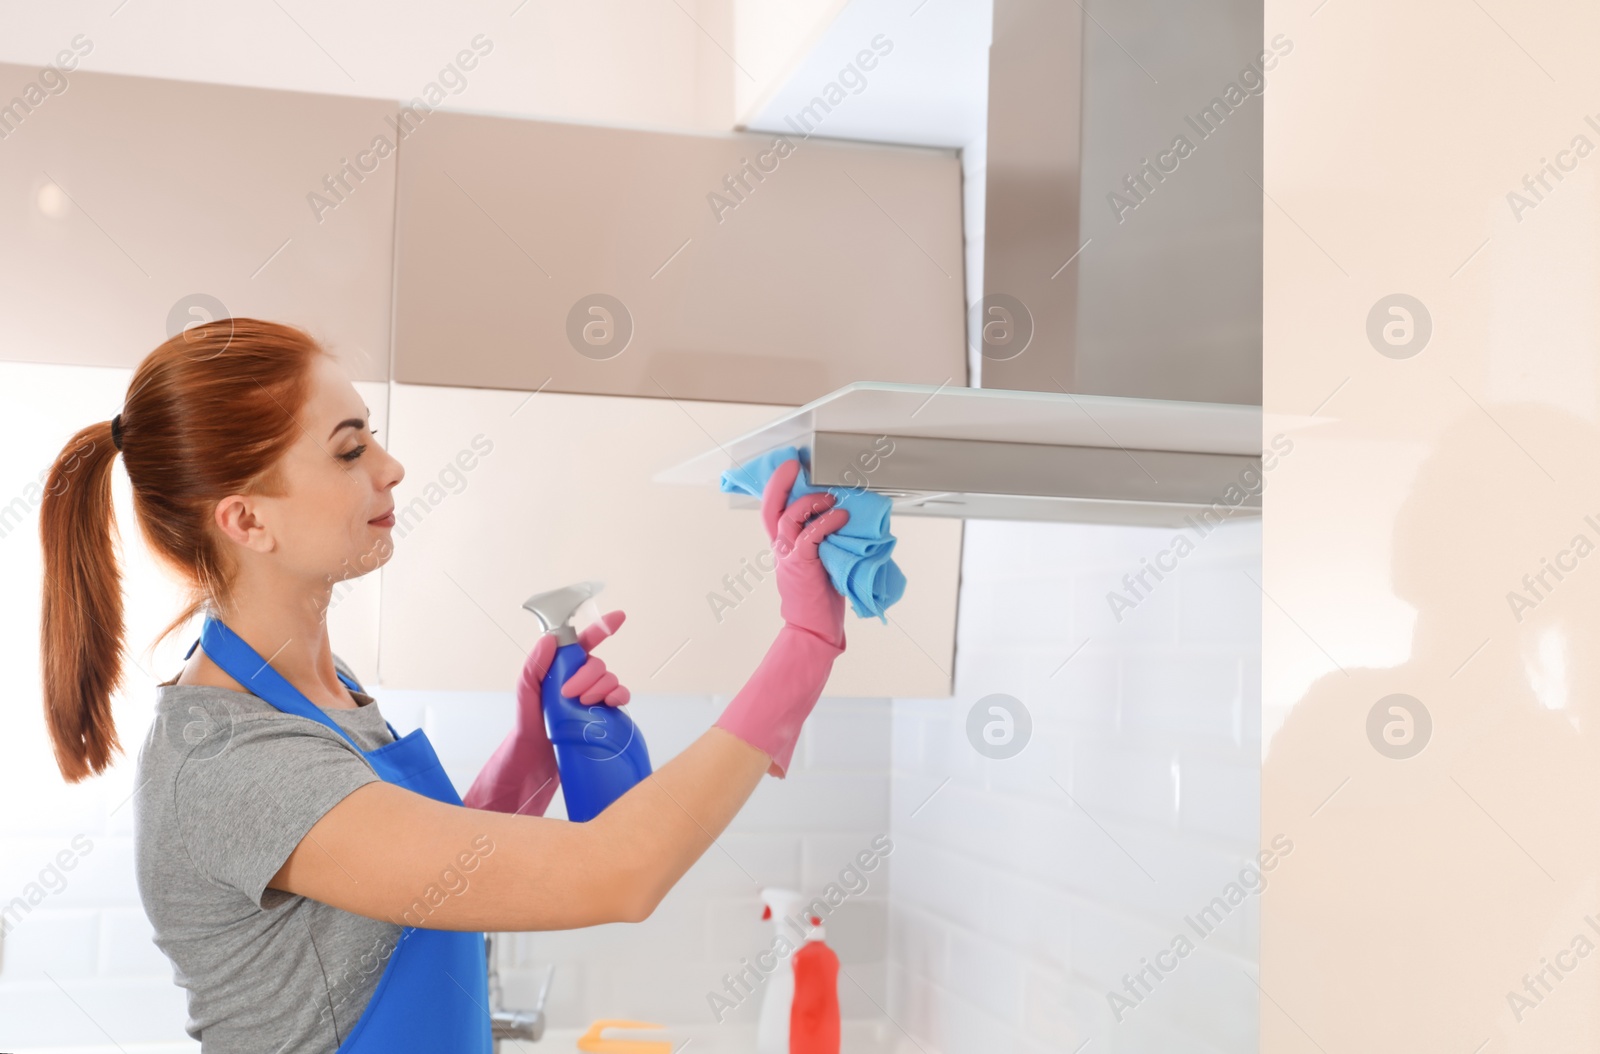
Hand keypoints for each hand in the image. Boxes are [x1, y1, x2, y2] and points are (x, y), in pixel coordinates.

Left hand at [517, 610, 630, 732]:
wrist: (538, 755)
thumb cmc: (529, 721)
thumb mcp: (526, 691)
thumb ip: (534, 665)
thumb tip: (550, 640)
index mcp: (564, 668)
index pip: (583, 643)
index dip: (601, 628)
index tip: (619, 618)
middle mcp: (582, 680)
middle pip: (597, 664)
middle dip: (587, 675)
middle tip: (569, 693)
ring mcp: (595, 696)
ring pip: (610, 679)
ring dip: (600, 687)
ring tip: (585, 703)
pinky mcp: (605, 713)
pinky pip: (621, 696)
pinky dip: (619, 696)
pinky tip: (610, 703)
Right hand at [759, 459, 848, 647]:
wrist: (813, 628)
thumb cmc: (819, 598)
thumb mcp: (819, 561)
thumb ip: (823, 540)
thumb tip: (845, 517)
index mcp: (785, 545)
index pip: (773, 510)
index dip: (778, 486)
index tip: (791, 466)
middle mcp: (782, 548)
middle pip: (771, 508)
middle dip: (780, 483)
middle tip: (794, 465)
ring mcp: (789, 556)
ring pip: (788, 518)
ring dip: (810, 503)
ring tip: (830, 497)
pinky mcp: (801, 566)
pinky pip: (809, 537)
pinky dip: (825, 523)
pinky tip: (840, 517)